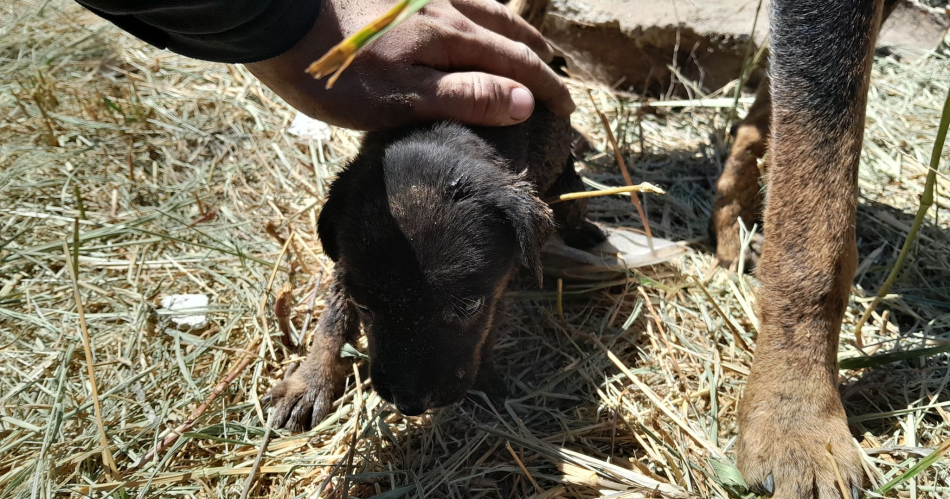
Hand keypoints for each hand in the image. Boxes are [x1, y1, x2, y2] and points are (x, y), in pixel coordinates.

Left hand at [245, 0, 574, 129]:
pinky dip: (479, 8)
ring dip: (512, 29)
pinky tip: (471, 15)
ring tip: (525, 45)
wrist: (275, 18)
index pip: (516, 64)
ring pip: (484, 5)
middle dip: (537, 57)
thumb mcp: (398, 99)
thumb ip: (463, 97)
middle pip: (507, 29)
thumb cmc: (334, 72)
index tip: (567, 111)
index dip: (545, 88)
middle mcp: (445, 7)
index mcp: (450, 38)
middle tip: (556, 79)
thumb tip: (523, 102)